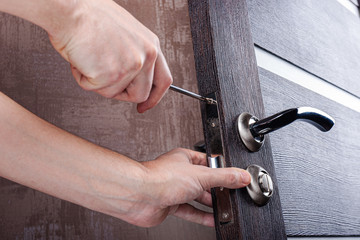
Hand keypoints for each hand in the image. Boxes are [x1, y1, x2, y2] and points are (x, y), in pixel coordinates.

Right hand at [48, 0, 171, 112]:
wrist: (70, 9)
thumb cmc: (91, 16)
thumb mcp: (127, 34)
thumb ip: (135, 56)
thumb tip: (132, 79)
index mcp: (151, 45)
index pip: (164, 80)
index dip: (154, 97)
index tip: (145, 105)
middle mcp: (146, 55)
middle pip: (140, 94)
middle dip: (121, 93)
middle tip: (106, 82)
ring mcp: (130, 66)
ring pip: (114, 93)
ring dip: (97, 82)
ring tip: (90, 58)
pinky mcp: (111, 74)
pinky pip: (94, 89)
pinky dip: (82, 77)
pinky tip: (82, 58)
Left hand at [123, 148, 250, 226]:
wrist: (139, 196)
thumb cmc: (161, 178)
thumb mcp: (201, 175)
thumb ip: (224, 177)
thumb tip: (242, 176)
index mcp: (185, 158)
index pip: (208, 162)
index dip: (222, 169)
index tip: (234, 177)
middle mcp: (179, 173)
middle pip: (203, 181)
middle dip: (217, 189)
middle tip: (230, 195)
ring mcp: (174, 189)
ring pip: (196, 197)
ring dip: (210, 203)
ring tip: (224, 208)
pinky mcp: (170, 205)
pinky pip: (189, 211)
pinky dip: (201, 216)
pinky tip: (211, 219)